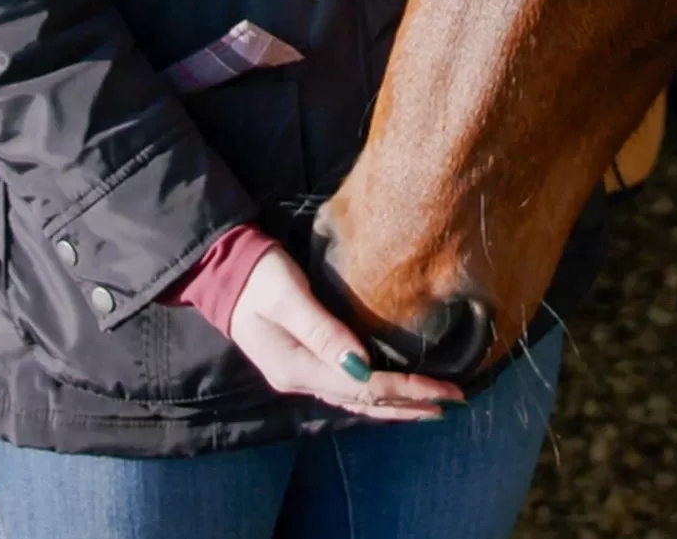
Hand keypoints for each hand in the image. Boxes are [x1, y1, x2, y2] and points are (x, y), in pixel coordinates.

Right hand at [225, 246, 462, 421]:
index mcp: (297, 368)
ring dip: (396, 405)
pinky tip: (392, 395)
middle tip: (454, 402)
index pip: (365, 388)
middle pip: (364, 401)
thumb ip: (323, 330)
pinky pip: (347, 388)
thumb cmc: (258, 275)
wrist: (223, 268)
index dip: (408, 391)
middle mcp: (300, 380)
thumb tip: (363, 365)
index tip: (445, 391)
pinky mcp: (301, 362)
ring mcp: (299, 374)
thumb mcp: (288, 297)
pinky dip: (375, 395)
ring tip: (432, 408)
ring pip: (357, 400)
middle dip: (411, 403)